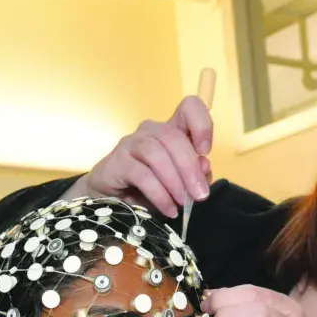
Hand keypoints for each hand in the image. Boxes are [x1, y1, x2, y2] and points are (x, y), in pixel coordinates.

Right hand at [68, 94, 213, 217]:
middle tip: (199, 195)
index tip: (205, 152)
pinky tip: (168, 209)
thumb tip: (204, 167)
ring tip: (182, 204)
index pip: (188, 107)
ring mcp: (132, 143)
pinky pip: (142, 175)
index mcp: (170, 130)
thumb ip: (195, 174)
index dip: (201, 124)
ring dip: (174, 181)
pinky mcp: (118, 161)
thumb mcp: (179, 183)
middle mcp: (151, 130)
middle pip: (174, 137)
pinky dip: (159, 194)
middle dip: (190, 168)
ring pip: (157, 154)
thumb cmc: (148, 189)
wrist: (111, 199)